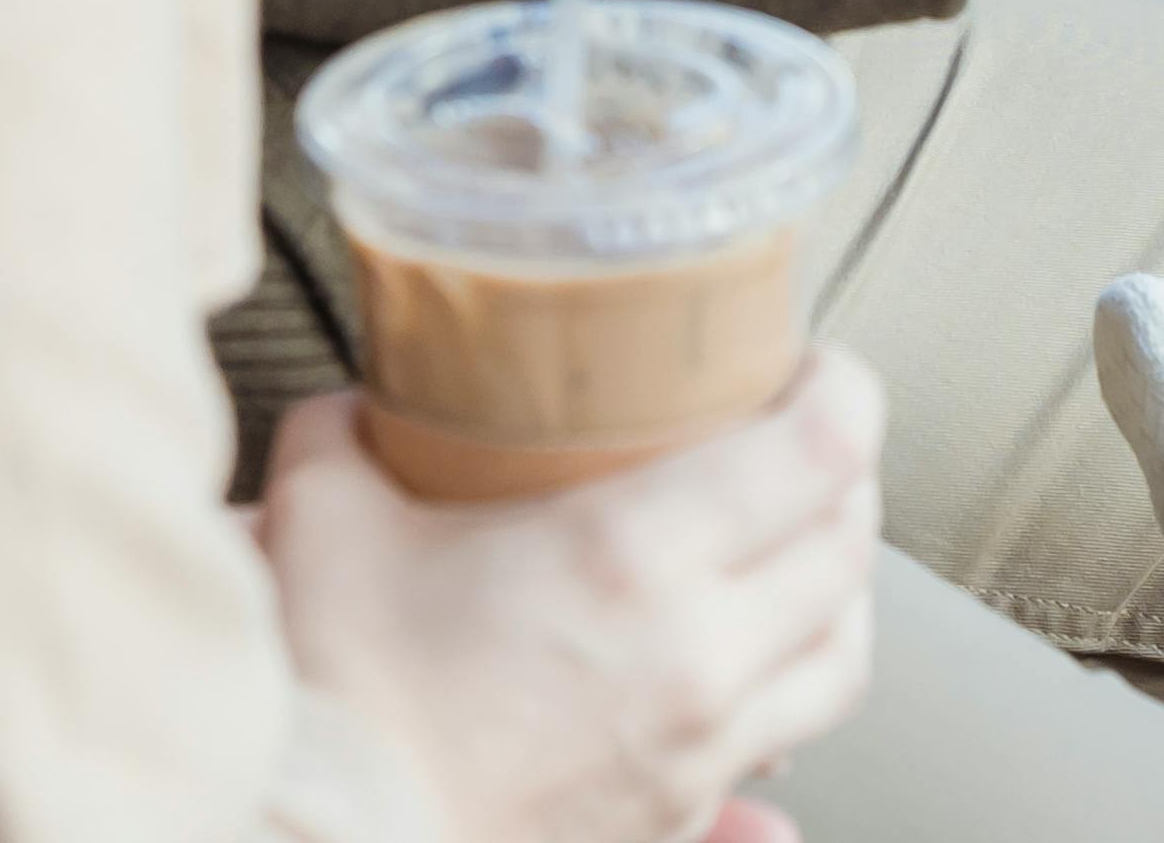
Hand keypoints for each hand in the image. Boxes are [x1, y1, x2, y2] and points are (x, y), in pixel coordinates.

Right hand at [262, 353, 886, 842]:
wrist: (314, 842)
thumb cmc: (333, 704)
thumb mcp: (325, 519)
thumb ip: (350, 432)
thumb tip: (361, 403)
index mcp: (627, 557)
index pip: (816, 450)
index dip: (842, 390)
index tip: (817, 367)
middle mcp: (691, 655)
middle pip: (848, 550)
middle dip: (847, 478)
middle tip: (809, 439)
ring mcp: (693, 750)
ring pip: (840, 661)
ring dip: (840, 593)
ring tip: (805, 550)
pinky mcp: (670, 820)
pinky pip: (775, 755)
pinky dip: (786, 704)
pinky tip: (753, 682)